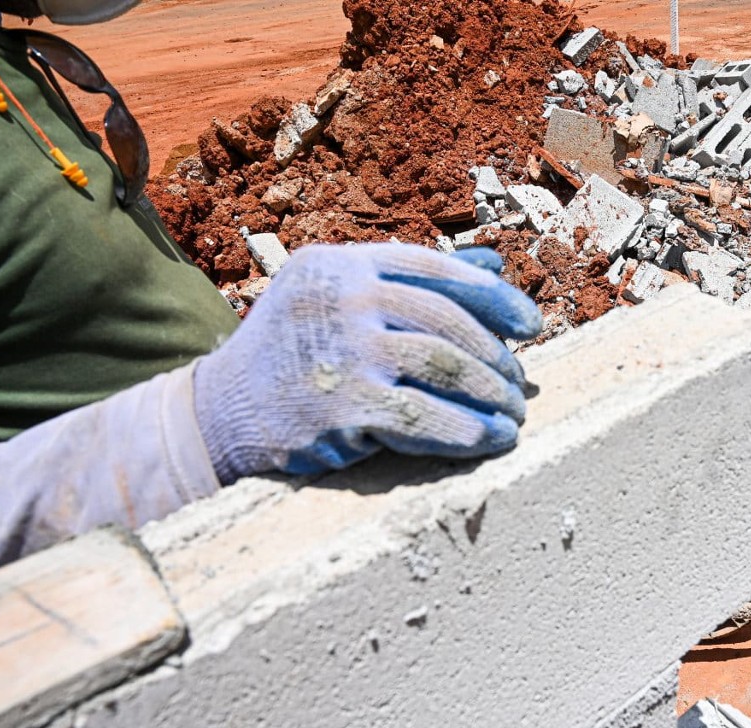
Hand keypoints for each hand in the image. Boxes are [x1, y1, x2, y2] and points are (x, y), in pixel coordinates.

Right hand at [193, 243, 543, 482]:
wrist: (220, 412)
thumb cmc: (291, 352)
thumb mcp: (337, 297)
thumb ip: (409, 280)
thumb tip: (494, 263)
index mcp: (343, 265)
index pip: (436, 269)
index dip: (493, 297)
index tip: (530, 324)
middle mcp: (343, 300)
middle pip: (446, 321)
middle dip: (495, 356)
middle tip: (519, 384)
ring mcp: (343, 353)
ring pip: (444, 367)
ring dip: (490, 395)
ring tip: (512, 414)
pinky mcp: (344, 409)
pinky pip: (424, 419)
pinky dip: (465, 431)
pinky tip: (489, 440)